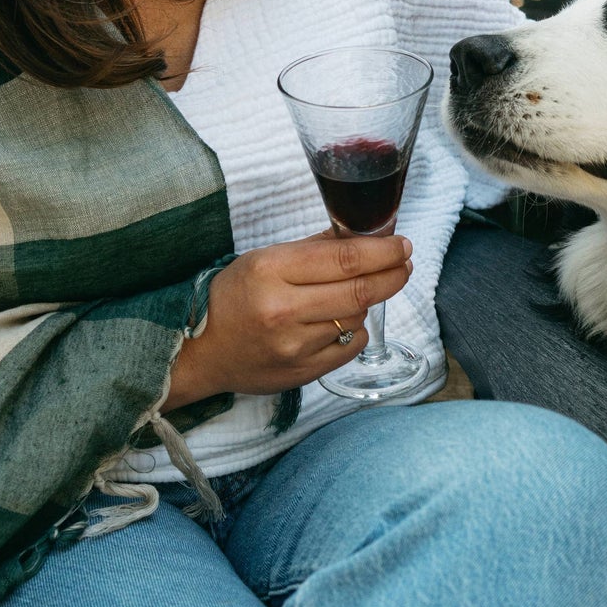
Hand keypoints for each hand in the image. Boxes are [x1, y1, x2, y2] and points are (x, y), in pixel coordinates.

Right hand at [167, 231, 413, 404]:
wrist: (202, 352)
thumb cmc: (233, 299)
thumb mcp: (264, 259)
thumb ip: (315, 247)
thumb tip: (363, 233)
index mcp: (271, 271)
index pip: (345, 259)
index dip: (383, 251)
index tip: (402, 245)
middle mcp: (283, 309)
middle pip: (359, 290)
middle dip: (392, 274)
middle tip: (405, 264)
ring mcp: (294, 345)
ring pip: (357, 317)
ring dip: (365, 302)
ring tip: (353, 293)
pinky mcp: (303, 372)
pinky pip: (351, 347)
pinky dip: (356, 331)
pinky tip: (341, 322)